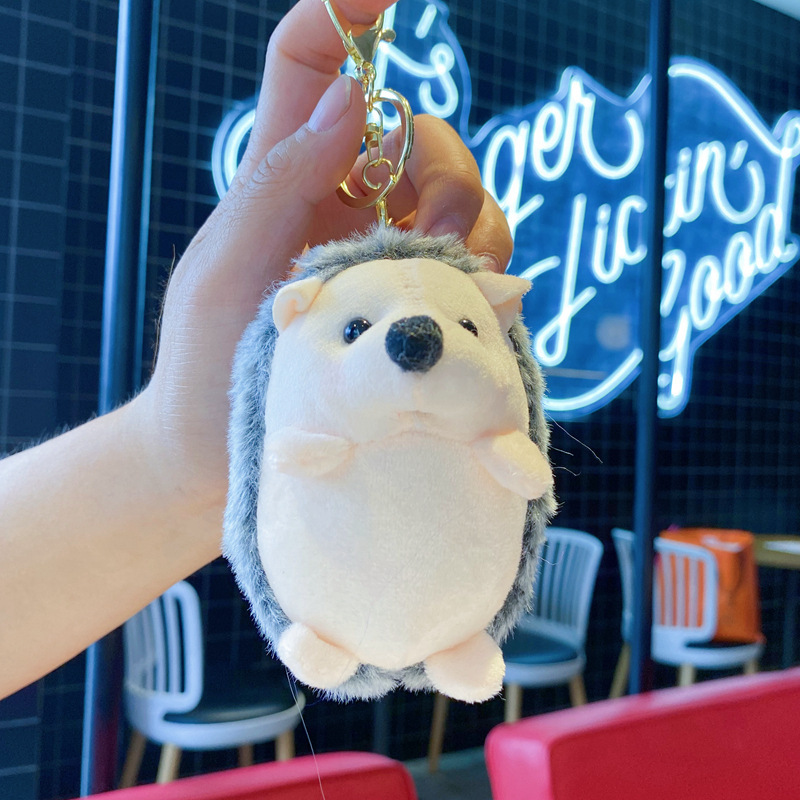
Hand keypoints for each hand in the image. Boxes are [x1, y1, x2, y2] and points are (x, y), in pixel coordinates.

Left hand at [132, 0, 512, 524]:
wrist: (225, 462)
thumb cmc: (206, 368)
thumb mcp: (225, 270)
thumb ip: (276, 183)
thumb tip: (351, 104)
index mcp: (286, 178)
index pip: (312, 66)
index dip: (345, 13)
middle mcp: (346, 208)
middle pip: (421, 135)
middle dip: (446, 166)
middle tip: (436, 228)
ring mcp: (388, 260)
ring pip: (464, 200)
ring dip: (475, 223)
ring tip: (452, 276)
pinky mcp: (420, 310)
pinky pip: (480, 266)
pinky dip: (489, 272)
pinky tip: (473, 303)